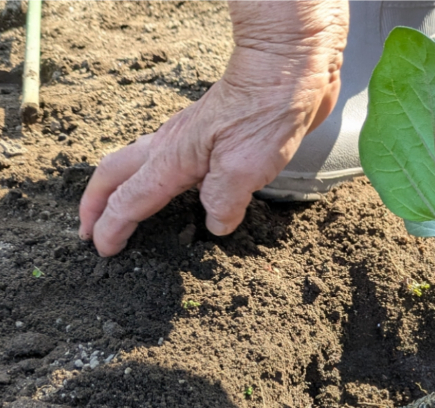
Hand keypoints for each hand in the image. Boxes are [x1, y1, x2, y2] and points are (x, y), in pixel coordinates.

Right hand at [79, 0, 347, 256]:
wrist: (285, 69)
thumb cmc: (264, 114)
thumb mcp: (244, 169)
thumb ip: (223, 202)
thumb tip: (214, 225)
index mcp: (172, 160)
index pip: (130, 200)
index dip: (112, 227)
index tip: (103, 249)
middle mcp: (170, 146)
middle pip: (115, 174)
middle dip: (96, 203)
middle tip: (88, 229)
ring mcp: (188, 137)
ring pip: (136, 163)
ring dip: (119, 187)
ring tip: (117, 209)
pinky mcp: (208, 133)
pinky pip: (166, 158)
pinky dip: (151, 176)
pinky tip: (172, 188)